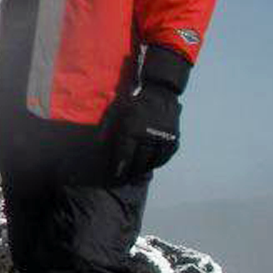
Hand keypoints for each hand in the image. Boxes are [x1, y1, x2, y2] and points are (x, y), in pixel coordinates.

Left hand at [110, 46, 190, 178]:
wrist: (159, 93)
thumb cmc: (133, 103)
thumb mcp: (116, 111)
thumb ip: (108, 129)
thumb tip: (100, 146)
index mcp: (132, 129)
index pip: (126, 153)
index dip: (121, 166)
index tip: (117, 175)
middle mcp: (148, 135)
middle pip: (139, 160)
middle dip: (132, 171)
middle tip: (126, 178)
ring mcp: (163, 138)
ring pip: (153, 160)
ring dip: (145, 169)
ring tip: (137, 175)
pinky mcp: (173, 138)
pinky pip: (165, 156)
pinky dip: (158, 163)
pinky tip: (151, 166)